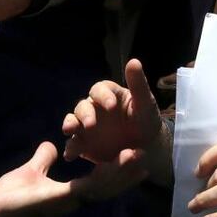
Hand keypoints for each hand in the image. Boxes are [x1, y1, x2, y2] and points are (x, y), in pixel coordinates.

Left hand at [0, 141, 145, 216]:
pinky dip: (103, 176)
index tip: (135, 160)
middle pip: (110, 187)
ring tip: (137, 156)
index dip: (120, 174)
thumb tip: (51, 145)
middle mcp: (75, 199)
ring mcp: (69, 201)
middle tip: (146, 157)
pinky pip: (87, 187)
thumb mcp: (33, 169)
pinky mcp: (60, 199)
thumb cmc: (10, 194)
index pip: (101, 183)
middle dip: (128, 173)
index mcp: (71, 193)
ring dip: (122, 172)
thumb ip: (44, 158)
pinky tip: (113, 164)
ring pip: (103, 186)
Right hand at [63, 59, 170, 182]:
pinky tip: (70, 155)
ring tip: (70, 131)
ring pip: (72, 122)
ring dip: (70, 125)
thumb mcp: (145, 103)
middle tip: (91, 124)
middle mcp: (94, 109)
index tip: (112, 106)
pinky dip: (70, 149)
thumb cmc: (146, 120)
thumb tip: (134, 61)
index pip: (100, 89)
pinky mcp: (83, 144)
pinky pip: (73, 144)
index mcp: (109, 95)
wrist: (147, 147)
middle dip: (85, 114)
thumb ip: (138, 84)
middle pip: (83, 106)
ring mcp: (86, 127)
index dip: (103, 96)